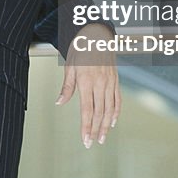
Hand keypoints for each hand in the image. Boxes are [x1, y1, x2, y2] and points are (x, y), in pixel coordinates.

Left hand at [55, 23, 121, 148]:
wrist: (97, 34)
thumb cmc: (81, 48)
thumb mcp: (70, 65)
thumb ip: (67, 86)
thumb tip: (59, 102)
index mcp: (86, 81)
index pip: (87, 110)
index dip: (86, 127)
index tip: (85, 140)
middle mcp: (100, 83)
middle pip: (99, 113)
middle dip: (96, 130)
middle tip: (93, 143)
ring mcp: (110, 82)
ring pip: (109, 109)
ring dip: (106, 125)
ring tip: (103, 137)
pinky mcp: (116, 79)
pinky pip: (117, 99)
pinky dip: (116, 112)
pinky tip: (112, 121)